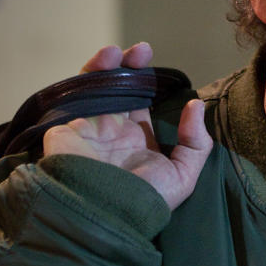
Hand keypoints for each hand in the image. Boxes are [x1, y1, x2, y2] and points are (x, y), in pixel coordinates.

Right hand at [42, 43, 211, 209]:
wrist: (104, 216)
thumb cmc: (144, 200)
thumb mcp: (183, 176)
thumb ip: (196, 142)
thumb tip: (196, 106)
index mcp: (138, 141)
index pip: (143, 104)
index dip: (150, 84)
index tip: (160, 71)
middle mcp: (113, 131)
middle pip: (120, 89)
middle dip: (131, 67)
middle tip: (143, 50)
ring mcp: (90, 126)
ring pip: (97, 87)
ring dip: (109, 65)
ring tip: (121, 51)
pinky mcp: (69, 125)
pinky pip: (76, 94)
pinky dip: (90, 73)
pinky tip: (106, 60)